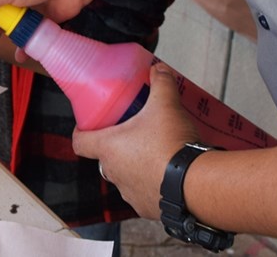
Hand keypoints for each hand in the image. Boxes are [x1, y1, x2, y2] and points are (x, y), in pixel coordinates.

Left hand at [71, 63, 197, 218]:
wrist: (196, 184)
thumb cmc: (172, 144)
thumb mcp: (166, 105)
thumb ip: (161, 83)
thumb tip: (159, 69)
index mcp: (108, 148)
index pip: (80, 142)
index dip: (82, 132)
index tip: (90, 125)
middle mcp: (113, 173)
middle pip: (106, 157)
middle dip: (118, 146)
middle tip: (135, 133)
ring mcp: (130, 193)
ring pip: (125, 176)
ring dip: (136, 166)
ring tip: (157, 152)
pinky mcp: (147, 208)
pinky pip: (144, 193)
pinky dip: (152, 184)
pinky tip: (169, 174)